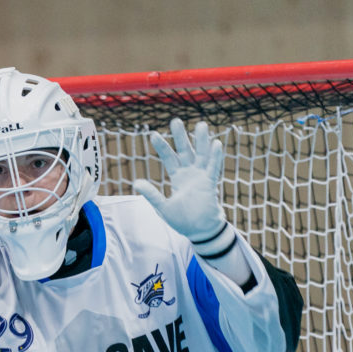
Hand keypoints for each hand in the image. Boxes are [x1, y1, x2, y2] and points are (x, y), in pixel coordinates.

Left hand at [133, 118, 229, 246]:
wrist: (199, 231)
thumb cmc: (183, 220)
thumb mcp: (163, 207)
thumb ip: (152, 194)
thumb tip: (136, 182)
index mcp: (178, 177)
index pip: (169, 158)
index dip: (163, 147)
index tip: (154, 134)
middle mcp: (190, 174)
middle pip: (185, 151)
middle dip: (180, 136)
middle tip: (175, 120)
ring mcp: (201, 178)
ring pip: (201, 155)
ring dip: (201, 141)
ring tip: (201, 125)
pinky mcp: (210, 185)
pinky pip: (213, 169)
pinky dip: (215, 158)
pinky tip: (216, 144)